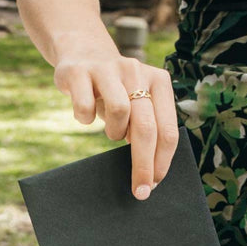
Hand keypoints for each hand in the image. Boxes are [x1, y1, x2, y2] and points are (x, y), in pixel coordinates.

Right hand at [54, 45, 178, 199]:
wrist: (82, 54)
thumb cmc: (115, 92)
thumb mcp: (138, 105)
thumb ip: (149, 129)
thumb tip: (152, 176)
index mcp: (159, 81)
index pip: (167, 130)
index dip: (162, 162)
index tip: (153, 186)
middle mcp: (137, 71)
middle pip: (146, 127)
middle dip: (143, 165)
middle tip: (139, 191)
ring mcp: (108, 69)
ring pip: (119, 113)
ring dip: (114, 133)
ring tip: (111, 131)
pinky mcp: (79, 72)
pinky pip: (85, 108)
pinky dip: (85, 119)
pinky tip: (85, 114)